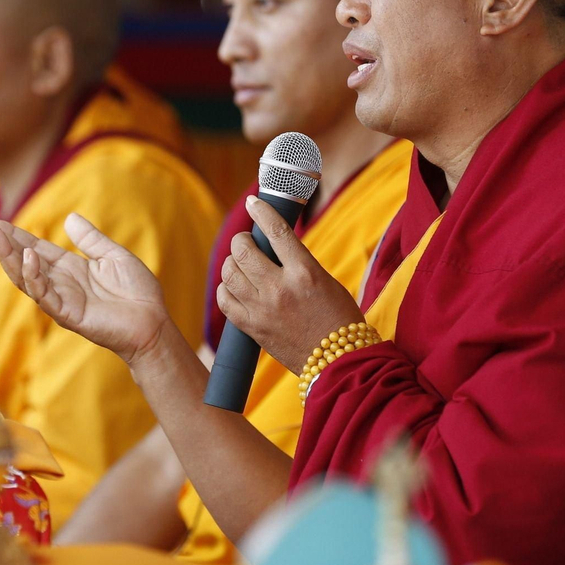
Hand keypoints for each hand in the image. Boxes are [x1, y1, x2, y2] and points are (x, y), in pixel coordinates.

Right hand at [0, 213, 172, 362]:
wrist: (154, 323)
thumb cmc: (137, 293)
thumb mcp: (113, 256)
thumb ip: (91, 239)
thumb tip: (69, 218)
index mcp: (69, 268)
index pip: (34, 248)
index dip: (12, 235)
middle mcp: (60, 283)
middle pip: (23, 261)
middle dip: (1, 244)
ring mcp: (62, 300)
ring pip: (26, 278)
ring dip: (9, 258)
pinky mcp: (69, 315)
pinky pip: (46, 296)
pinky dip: (35, 277)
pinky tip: (29, 258)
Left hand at [217, 196, 366, 371]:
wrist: (339, 362)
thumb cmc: (339, 319)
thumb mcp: (326, 281)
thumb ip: (298, 262)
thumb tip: (274, 245)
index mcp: (305, 273)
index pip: (276, 231)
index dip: (261, 211)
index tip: (253, 202)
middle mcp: (280, 289)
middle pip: (243, 250)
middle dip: (241, 240)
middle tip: (247, 242)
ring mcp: (263, 309)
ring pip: (229, 273)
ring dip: (231, 262)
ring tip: (239, 263)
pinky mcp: (252, 328)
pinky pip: (225, 300)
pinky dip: (224, 288)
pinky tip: (233, 287)